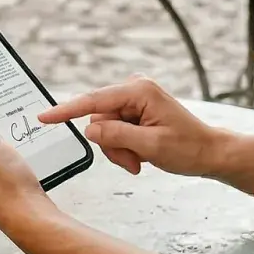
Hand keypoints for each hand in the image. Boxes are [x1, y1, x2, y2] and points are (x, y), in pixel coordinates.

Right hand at [41, 77, 223, 176]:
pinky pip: (115, 130)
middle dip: (112, 145)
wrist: (210, 153)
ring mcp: (135, 99)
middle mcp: (135, 89)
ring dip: (119, 150)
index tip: (44, 117)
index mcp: (139, 91)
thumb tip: (89, 129)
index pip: (93, 101)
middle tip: (134, 164)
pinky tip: (141, 155)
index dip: (66, 111)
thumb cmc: (189, 148)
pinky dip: (124, 147)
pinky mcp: (135, 109)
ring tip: (140, 161)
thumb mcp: (151, 147)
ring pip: (105, 128)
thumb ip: (117, 136)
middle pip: (99, 119)